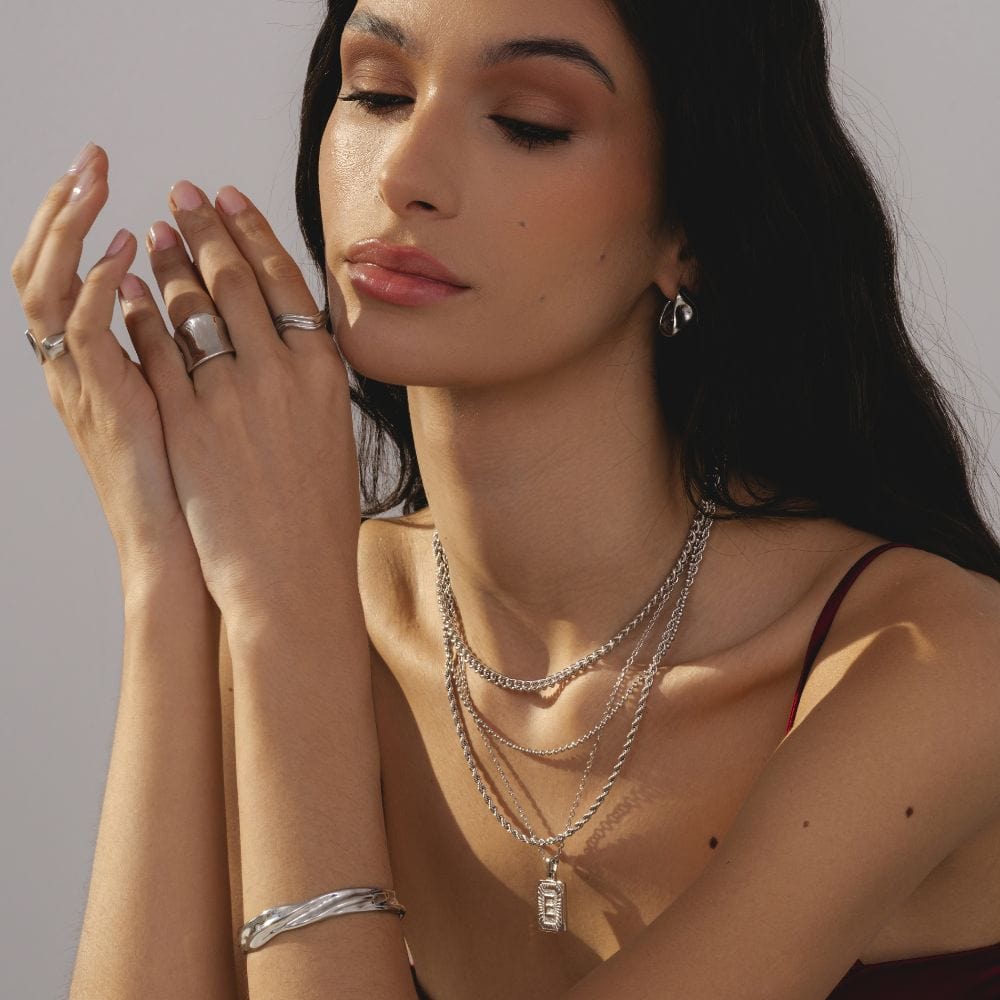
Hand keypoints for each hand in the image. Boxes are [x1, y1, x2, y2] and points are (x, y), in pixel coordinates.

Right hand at [11, 143, 201, 578]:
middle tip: (90, 157)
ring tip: (95, 181)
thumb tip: (218, 312)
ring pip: (49, 288)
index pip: (80, 275)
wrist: (194, 555)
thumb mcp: (195, 406)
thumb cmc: (205, 485)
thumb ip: (187, 355)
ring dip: (71, 229)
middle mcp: (83, 371)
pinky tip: (127, 254)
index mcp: (105, 364)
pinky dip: (99, 286)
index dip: (87, 223)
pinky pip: (84, 333)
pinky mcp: (104, 407)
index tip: (110, 178)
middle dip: (67, 207)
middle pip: (49, 269)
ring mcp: (85, 388)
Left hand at [122, 176, 360, 621]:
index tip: (230, 199)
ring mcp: (231, 393)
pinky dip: (137, 312)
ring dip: (169, 261)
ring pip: (192, 306)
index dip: (252, 231)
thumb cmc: (317, 512)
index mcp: (323, 369)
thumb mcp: (331, 430)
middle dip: (204, 227)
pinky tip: (125, 285)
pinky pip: (155, 351)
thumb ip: (308, 378)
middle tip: (183, 195)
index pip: (284, 280)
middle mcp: (280, 370)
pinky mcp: (187, 420)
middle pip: (235, 279)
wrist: (291, 570)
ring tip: (155, 231)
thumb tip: (287, 336)